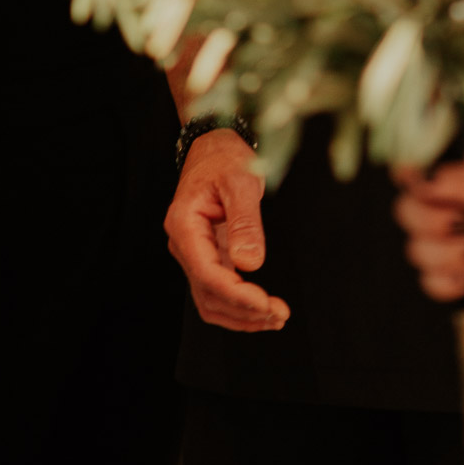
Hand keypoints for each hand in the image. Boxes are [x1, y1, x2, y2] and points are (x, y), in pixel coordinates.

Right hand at [164, 129, 289, 332]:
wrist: (214, 145)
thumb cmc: (224, 157)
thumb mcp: (240, 180)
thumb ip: (244, 221)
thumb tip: (251, 264)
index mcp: (184, 225)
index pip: (206, 273)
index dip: (236, 294)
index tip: (265, 304)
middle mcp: (183, 244)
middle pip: (208, 293)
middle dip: (243, 311)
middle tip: (280, 315)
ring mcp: (193, 253)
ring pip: (210, 299)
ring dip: (241, 315)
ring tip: (275, 318)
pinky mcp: (207, 255)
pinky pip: (218, 290)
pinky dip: (238, 305)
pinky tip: (262, 310)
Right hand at [394, 157, 463, 309]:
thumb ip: (461, 182)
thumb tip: (424, 180)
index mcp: (460, 183)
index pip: (416, 176)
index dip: (411, 182)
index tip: (421, 190)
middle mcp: (450, 212)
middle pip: (406, 213)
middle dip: (433, 223)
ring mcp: (450, 247)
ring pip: (416, 251)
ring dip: (449, 256)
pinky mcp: (456, 279)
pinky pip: (429, 283)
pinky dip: (450, 283)